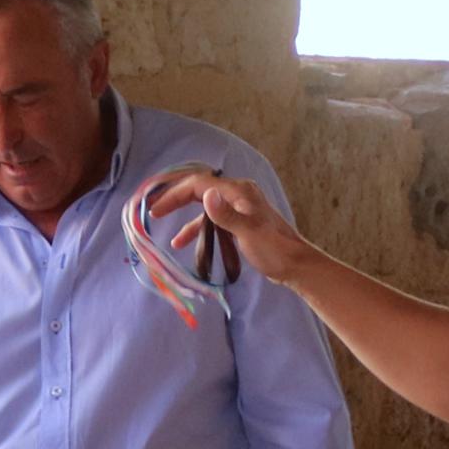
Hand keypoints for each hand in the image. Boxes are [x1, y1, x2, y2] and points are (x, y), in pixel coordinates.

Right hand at [148, 167, 314, 283]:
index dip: (174, 193)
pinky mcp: (238, 222)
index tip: (155, 208)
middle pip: (198, 189)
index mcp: (239, 191)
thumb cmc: (274, 250)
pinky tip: (181, 242)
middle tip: (152, 210)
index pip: (198, 184)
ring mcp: (238, 207)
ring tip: (160, 222)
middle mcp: (237, 194)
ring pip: (203, 205)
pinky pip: (211, 220)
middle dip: (174, 198)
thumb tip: (207, 195)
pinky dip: (196, 228)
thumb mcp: (249, 233)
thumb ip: (227, 215)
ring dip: (182, 214)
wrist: (295, 265)